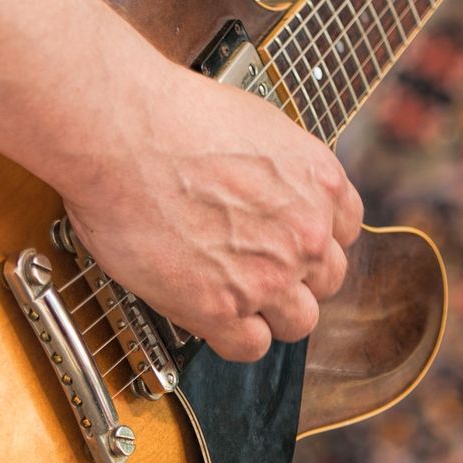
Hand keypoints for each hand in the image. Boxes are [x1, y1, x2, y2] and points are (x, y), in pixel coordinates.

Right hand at [62, 71, 362, 362]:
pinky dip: (233, 335)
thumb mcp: (254, 124)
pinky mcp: (222, 308)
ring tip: (234, 296)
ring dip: (270, 312)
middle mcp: (304, 232)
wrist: (118, 134)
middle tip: (256, 267)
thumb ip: (278, 168)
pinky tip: (211, 314)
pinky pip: (250, 345)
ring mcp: (267, 275)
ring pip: (298, 321)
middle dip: (295, 276)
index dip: (313, 238)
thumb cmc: (167, 117)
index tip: (290, 240)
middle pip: (326, 279)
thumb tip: (268, 188)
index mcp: (318, 180)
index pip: (345, 230)